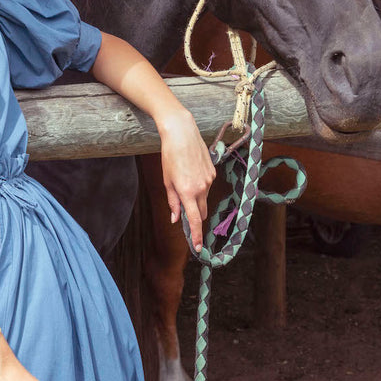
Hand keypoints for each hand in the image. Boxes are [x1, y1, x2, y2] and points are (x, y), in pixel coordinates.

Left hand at [158, 107, 215, 251]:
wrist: (182, 133)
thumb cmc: (170, 156)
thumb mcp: (167, 180)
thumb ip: (173, 201)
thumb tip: (176, 218)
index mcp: (187, 192)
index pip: (195, 220)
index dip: (196, 235)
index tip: (198, 247)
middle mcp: (201, 188)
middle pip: (202, 212)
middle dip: (195, 215)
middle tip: (183, 211)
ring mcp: (209, 180)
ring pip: (204, 198)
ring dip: (196, 198)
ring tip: (183, 179)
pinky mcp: (213, 172)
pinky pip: (206, 185)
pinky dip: (199, 185)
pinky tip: (190, 171)